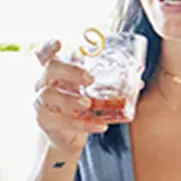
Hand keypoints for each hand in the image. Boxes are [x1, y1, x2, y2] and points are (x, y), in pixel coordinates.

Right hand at [33, 40, 108, 158]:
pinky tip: (100, 125)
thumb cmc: (78, 107)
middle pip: (50, 68)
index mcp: (55, 72)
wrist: (66, 137)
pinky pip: (62, 121)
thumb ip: (107, 84)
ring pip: (49, 95)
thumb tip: (138, 81)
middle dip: (70, 71)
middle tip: (90, 79)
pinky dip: (83, 124)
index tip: (61, 44)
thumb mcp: (89, 92)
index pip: (46, 54)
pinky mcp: (45, 121)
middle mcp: (44, 83)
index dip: (50, 47)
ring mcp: (42, 102)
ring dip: (69, 98)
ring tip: (87, 104)